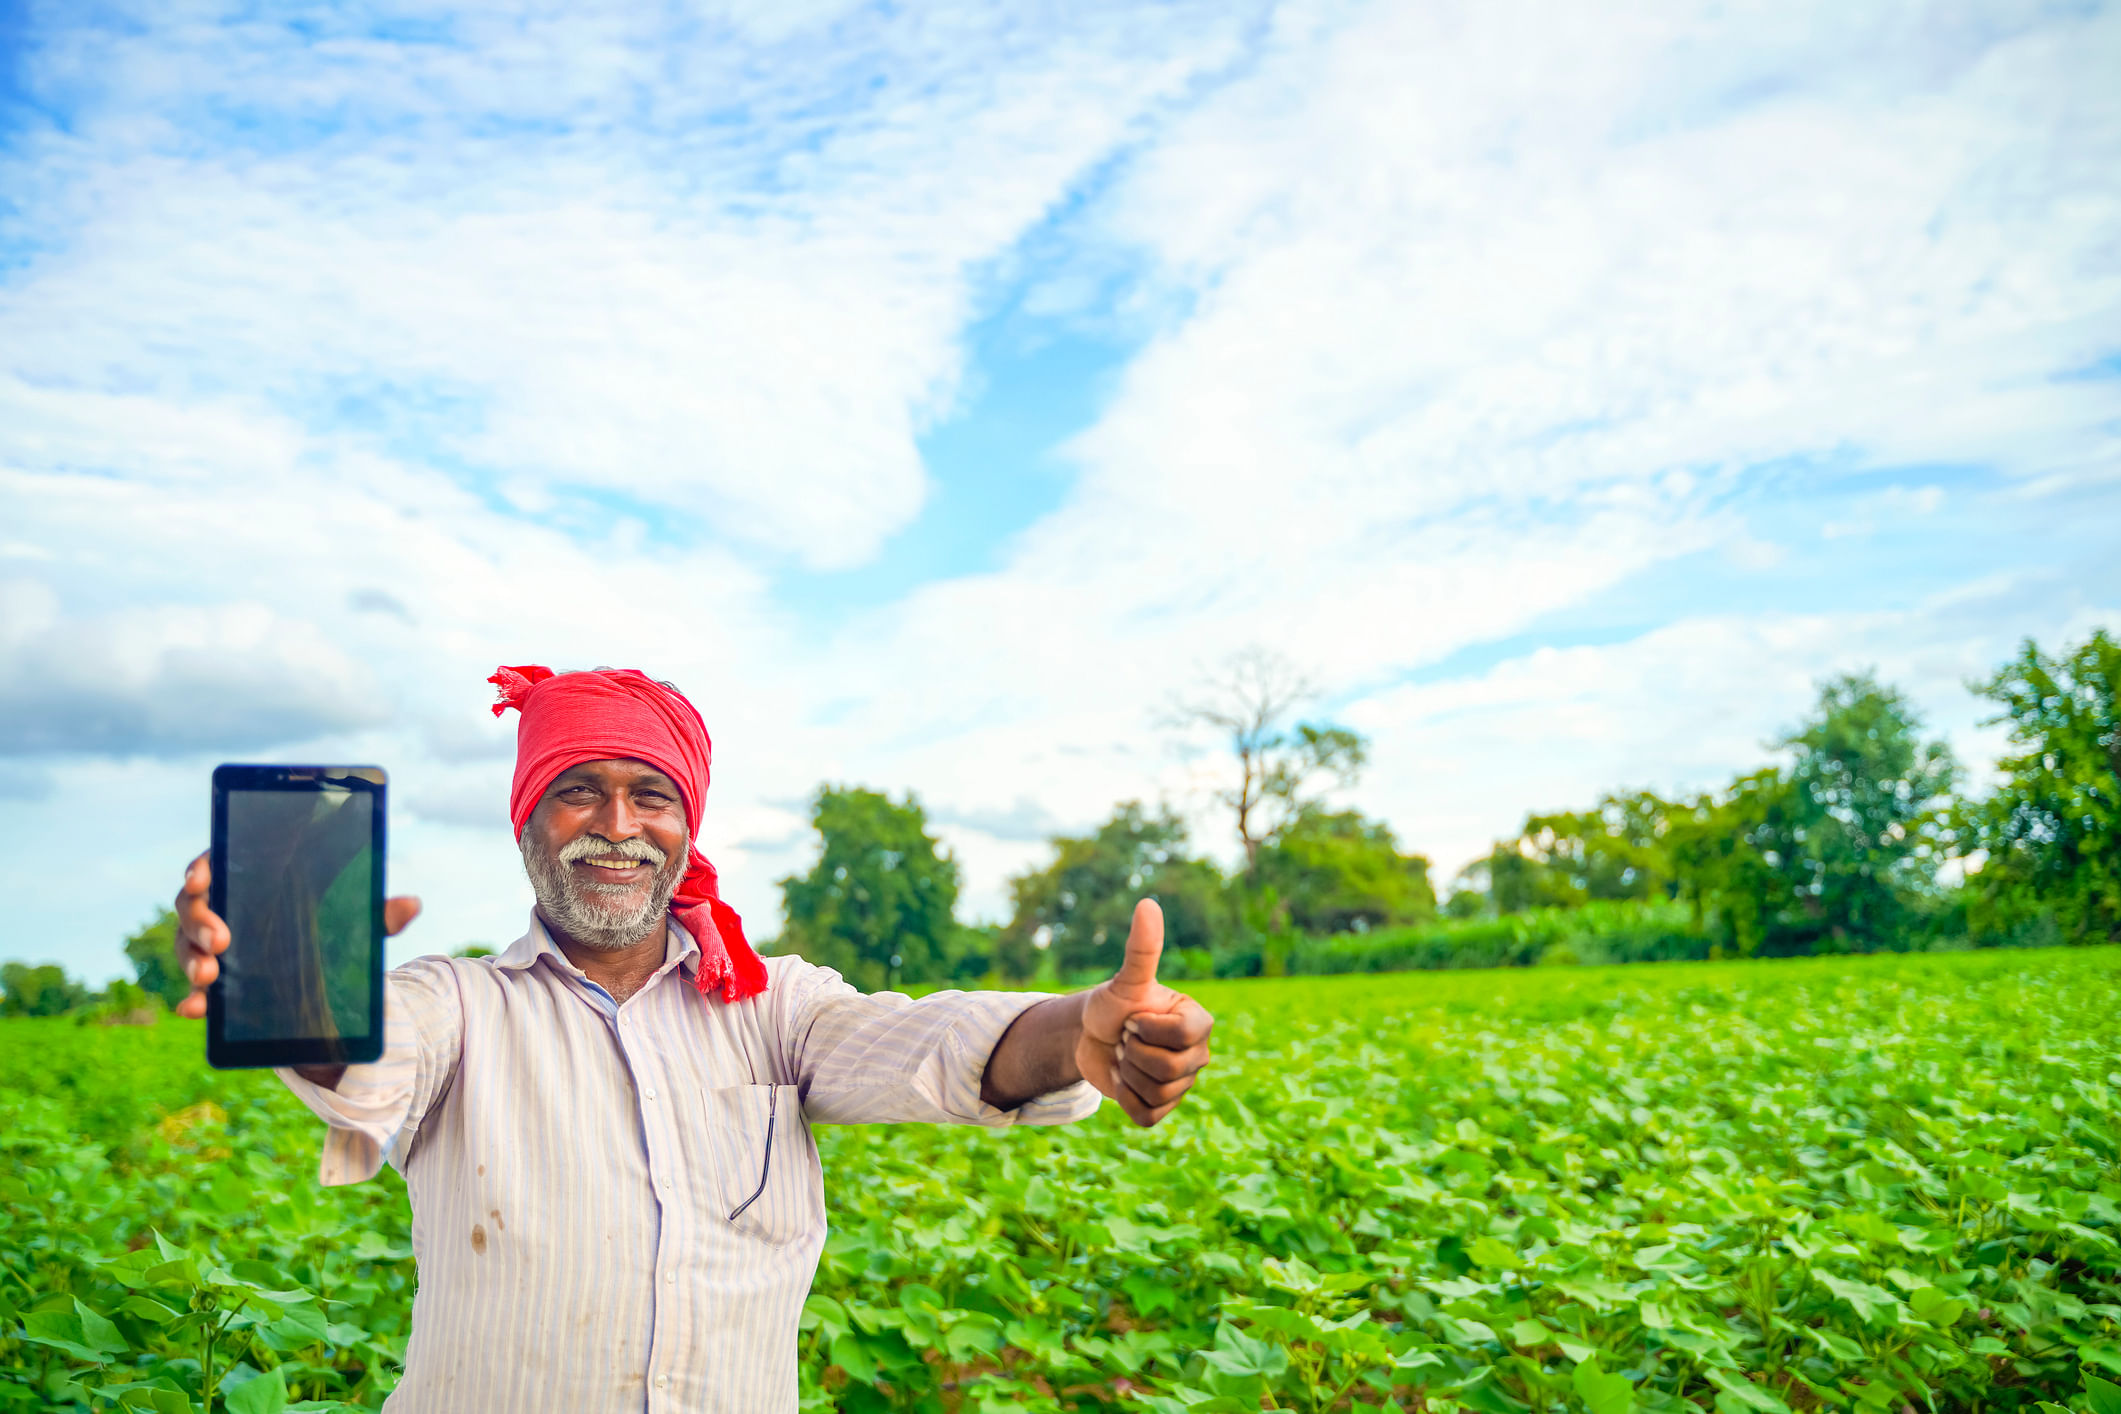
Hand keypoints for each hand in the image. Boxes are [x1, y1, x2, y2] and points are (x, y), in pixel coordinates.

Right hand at [172, 851, 421, 1019]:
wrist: (323, 965)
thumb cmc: (330, 921)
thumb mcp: (353, 917)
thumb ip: (376, 911)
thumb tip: (412, 905)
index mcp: (249, 877)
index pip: (214, 862)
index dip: (201, 867)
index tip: (202, 877)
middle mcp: (222, 907)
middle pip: (192, 906)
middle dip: (200, 922)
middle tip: (221, 940)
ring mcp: (211, 944)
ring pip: (186, 946)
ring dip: (191, 960)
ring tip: (209, 974)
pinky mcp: (214, 979)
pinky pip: (195, 989)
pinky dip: (193, 999)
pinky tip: (194, 1008)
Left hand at [1076, 899, 1214, 1126]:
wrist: (1090, 1036)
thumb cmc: (1113, 1004)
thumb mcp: (1126, 980)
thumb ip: (1142, 949)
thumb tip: (1147, 904)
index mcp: (1199, 1022)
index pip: (1181, 1037)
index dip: (1147, 1028)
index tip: (1134, 1018)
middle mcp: (1198, 1054)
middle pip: (1168, 1069)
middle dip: (1132, 1052)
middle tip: (1126, 1039)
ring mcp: (1183, 1085)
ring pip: (1157, 1092)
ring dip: (1127, 1074)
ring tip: (1125, 1057)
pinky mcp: (1162, 1108)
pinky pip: (1147, 1115)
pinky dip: (1125, 1099)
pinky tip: (1123, 1081)